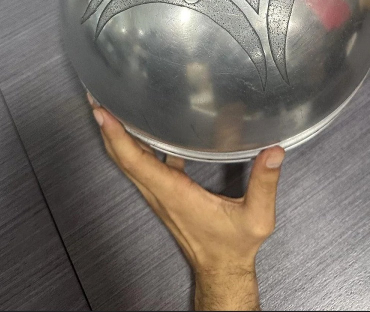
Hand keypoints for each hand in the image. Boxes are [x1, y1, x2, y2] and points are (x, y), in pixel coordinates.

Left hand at [87, 94, 284, 310]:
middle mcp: (160, 192)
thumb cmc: (232, 246)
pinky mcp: (165, 193)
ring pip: (128, 161)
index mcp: (175, 193)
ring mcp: (159, 194)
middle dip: (107, 127)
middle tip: (97, 99)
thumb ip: (264, 183)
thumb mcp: (256, 217)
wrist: (220, 269)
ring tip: (110, 109)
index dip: (118, 136)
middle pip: (122, 157)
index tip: (104, 113)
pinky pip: (143, 165)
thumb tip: (272, 152)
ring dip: (116, 136)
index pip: (136, 161)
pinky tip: (146, 131)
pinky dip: (135, 146)